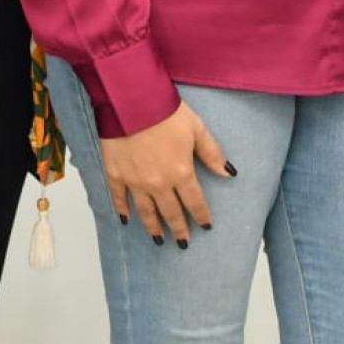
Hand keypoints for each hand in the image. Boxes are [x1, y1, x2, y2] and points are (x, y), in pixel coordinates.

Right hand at [97, 101, 232, 248]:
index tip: (205, 226)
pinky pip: (119, 198)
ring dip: (154, 227)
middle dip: (179, 229)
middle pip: (171, 213)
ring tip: (158, 239)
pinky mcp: (115, 174)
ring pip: (146, 212)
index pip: (194, 202)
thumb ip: (212, 153)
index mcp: (181, 173)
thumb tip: (228, 173)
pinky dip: (122, 210)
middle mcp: (158, 183)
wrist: (130, 100)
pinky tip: (126, 219)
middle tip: (183, 243)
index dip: (201, 216)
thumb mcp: (196, 128)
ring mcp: (134, 181)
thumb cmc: (165, 111)